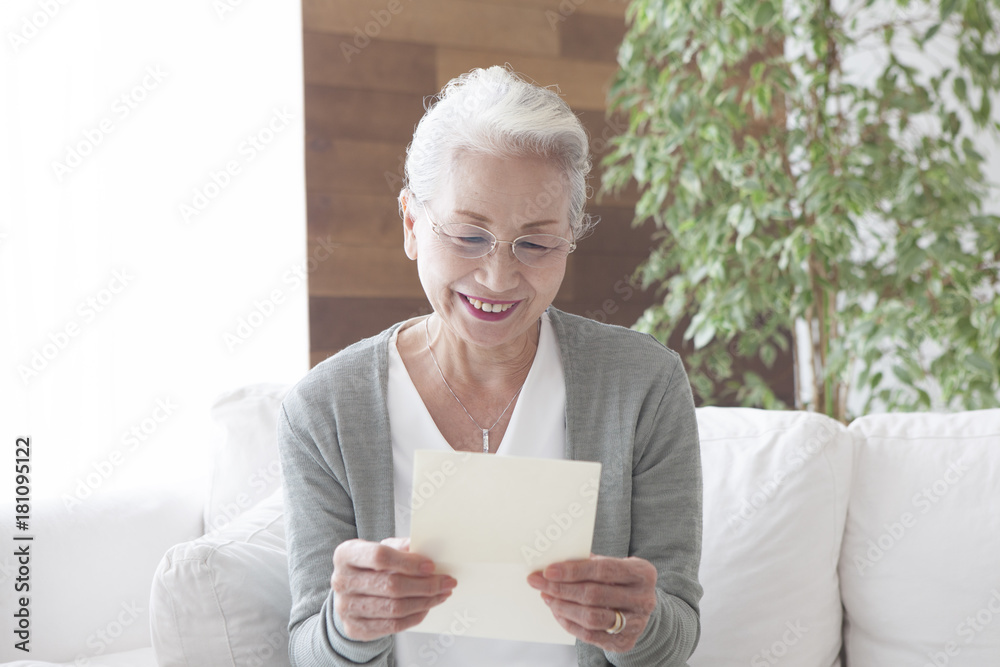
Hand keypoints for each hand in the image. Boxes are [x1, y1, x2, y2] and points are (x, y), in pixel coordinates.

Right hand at [331, 537, 456, 640]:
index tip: (431, 566)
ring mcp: (345, 607)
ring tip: (441, 594)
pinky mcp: (355, 628)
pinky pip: (393, 625)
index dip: (409, 562)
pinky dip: (415, 616)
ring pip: (394, 608)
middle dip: (425, 585)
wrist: (350, 592)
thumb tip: (427, 551)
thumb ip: (401, 548)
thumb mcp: (382, 548)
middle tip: (446, 582)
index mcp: (346, 554)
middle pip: (391, 585)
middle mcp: (341, 581)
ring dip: (425, 602)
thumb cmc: (370, 566)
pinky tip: (426, 607)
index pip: (380, 557)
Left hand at [527, 555, 656, 651]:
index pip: (603, 570)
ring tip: (547, 597)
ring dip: (563, 607)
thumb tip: (554, 564)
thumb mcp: (613, 565)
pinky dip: (569, 623)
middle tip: (539, 583)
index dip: (573, 570)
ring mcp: (636, 623)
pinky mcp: (625, 641)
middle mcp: (643, 599)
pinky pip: (590, 635)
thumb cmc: (619, 580)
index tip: (548, 570)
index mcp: (642, 573)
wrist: (640, 607)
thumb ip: (589, 563)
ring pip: (591, 617)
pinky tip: (557, 612)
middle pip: (594, 595)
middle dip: (561, 589)